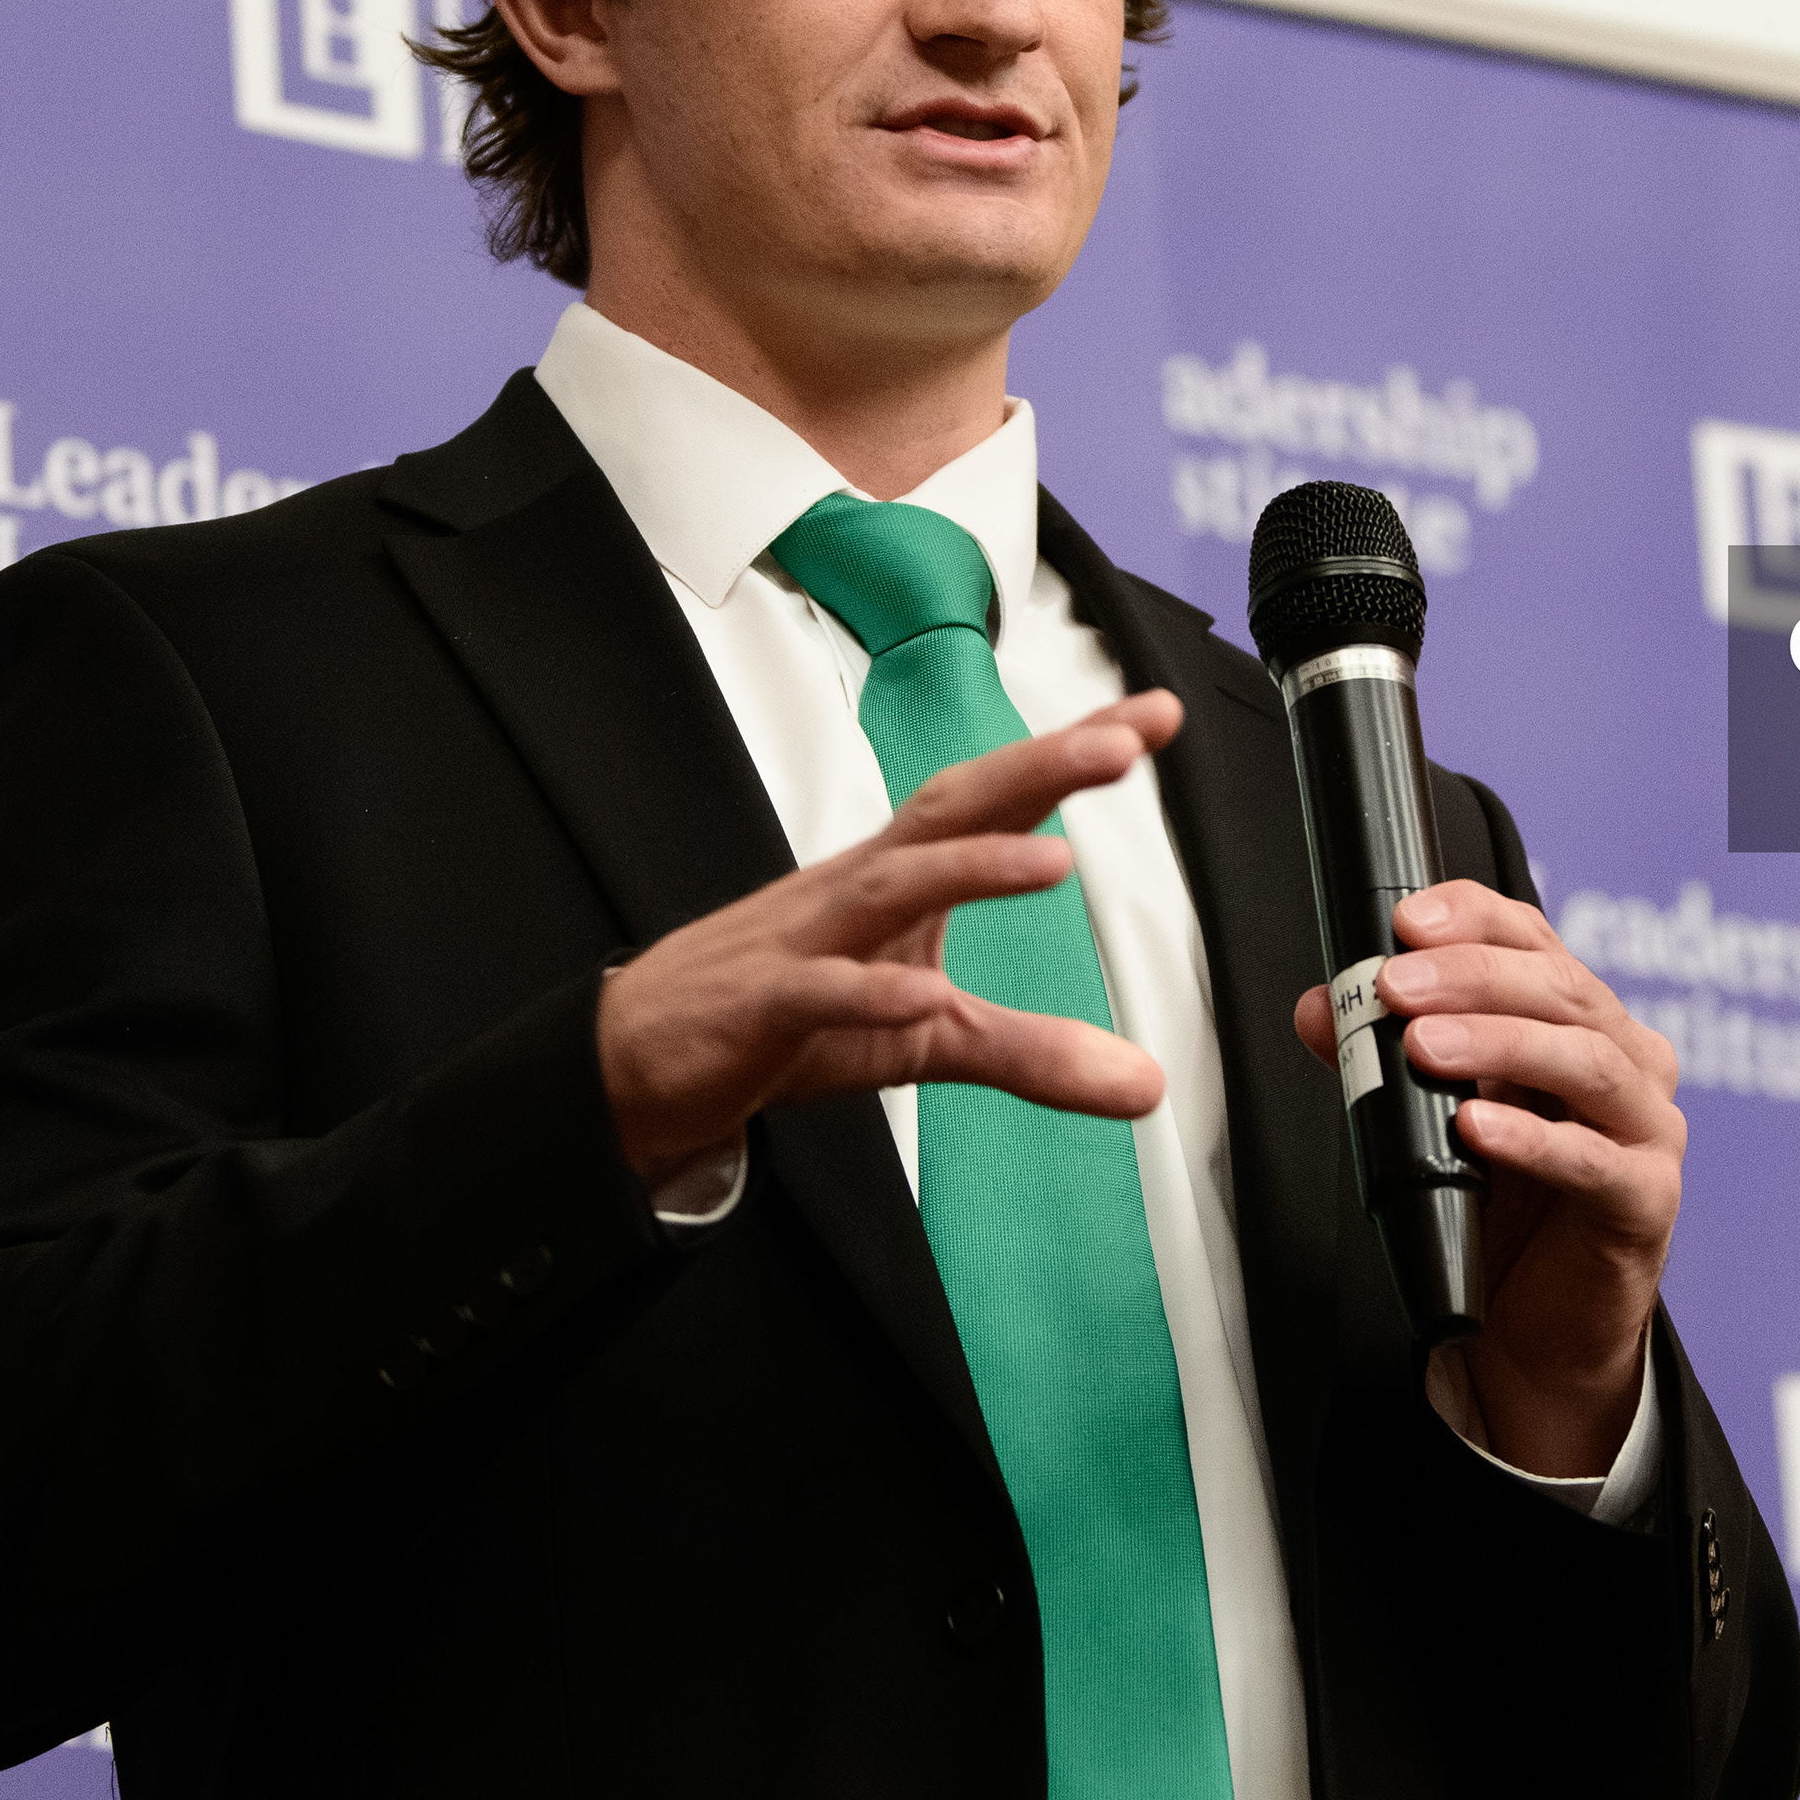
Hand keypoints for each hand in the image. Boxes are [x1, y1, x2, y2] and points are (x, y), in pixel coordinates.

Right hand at [597, 690, 1184, 1181]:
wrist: (643, 1056)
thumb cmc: (785, 1014)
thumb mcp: (927, 1039)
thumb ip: (1034, 1053)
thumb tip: (1144, 1083)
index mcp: (900, 875)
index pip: (995, 799)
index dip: (1069, 756)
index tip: (1156, 716)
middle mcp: (858, 887)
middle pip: (953, 809)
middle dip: (1036, 769)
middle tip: (1120, 743)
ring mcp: (807, 940)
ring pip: (891, 885)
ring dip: (970, 869)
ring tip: (1054, 864)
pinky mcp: (763, 1006)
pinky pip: (818, 993)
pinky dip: (868, 995)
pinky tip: (920, 1001)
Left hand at [1295, 880, 1683, 1477]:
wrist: (1538, 1333)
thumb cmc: (1501, 1213)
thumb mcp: (1431, 1120)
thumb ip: (1380, 1060)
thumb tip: (1321, 1008)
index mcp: (1579, 1024)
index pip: (1537, 942)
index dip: (1475, 918)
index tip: (1407, 921)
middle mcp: (1626, 1062)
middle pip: (1562, 990)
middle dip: (1472, 977)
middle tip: (1394, 987)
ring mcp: (1647, 1130)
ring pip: (1586, 1061)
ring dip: (1499, 1043)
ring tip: (1425, 1047)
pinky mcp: (1646, 1201)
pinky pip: (1595, 1161)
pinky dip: (1534, 1139)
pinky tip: (1478, 1128)